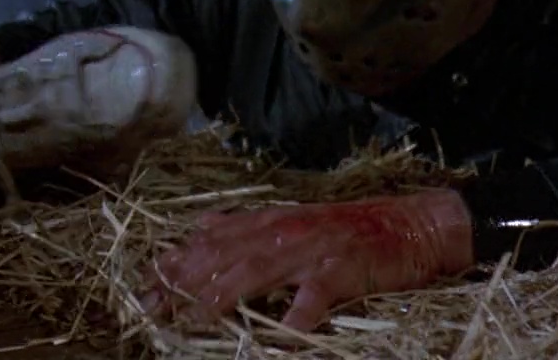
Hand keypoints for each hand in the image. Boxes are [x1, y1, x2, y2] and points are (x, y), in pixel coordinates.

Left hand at [140, 189, 474, 331]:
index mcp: (271, 221)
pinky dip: (298, 316)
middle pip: (224, 257)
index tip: (144, 286)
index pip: (212, 240)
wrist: (413, 224)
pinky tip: (281, 338)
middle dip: (184, 283)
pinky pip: (316, 297)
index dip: (176, 263)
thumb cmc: (351, 229)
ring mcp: (313, 251)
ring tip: (194, 319)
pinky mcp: (343, 271)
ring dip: (223, 295)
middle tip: (151, 308)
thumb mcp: (294, 219)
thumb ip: (249, 225)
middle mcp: (285, 232)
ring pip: (259, 271)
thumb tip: (203, 225)